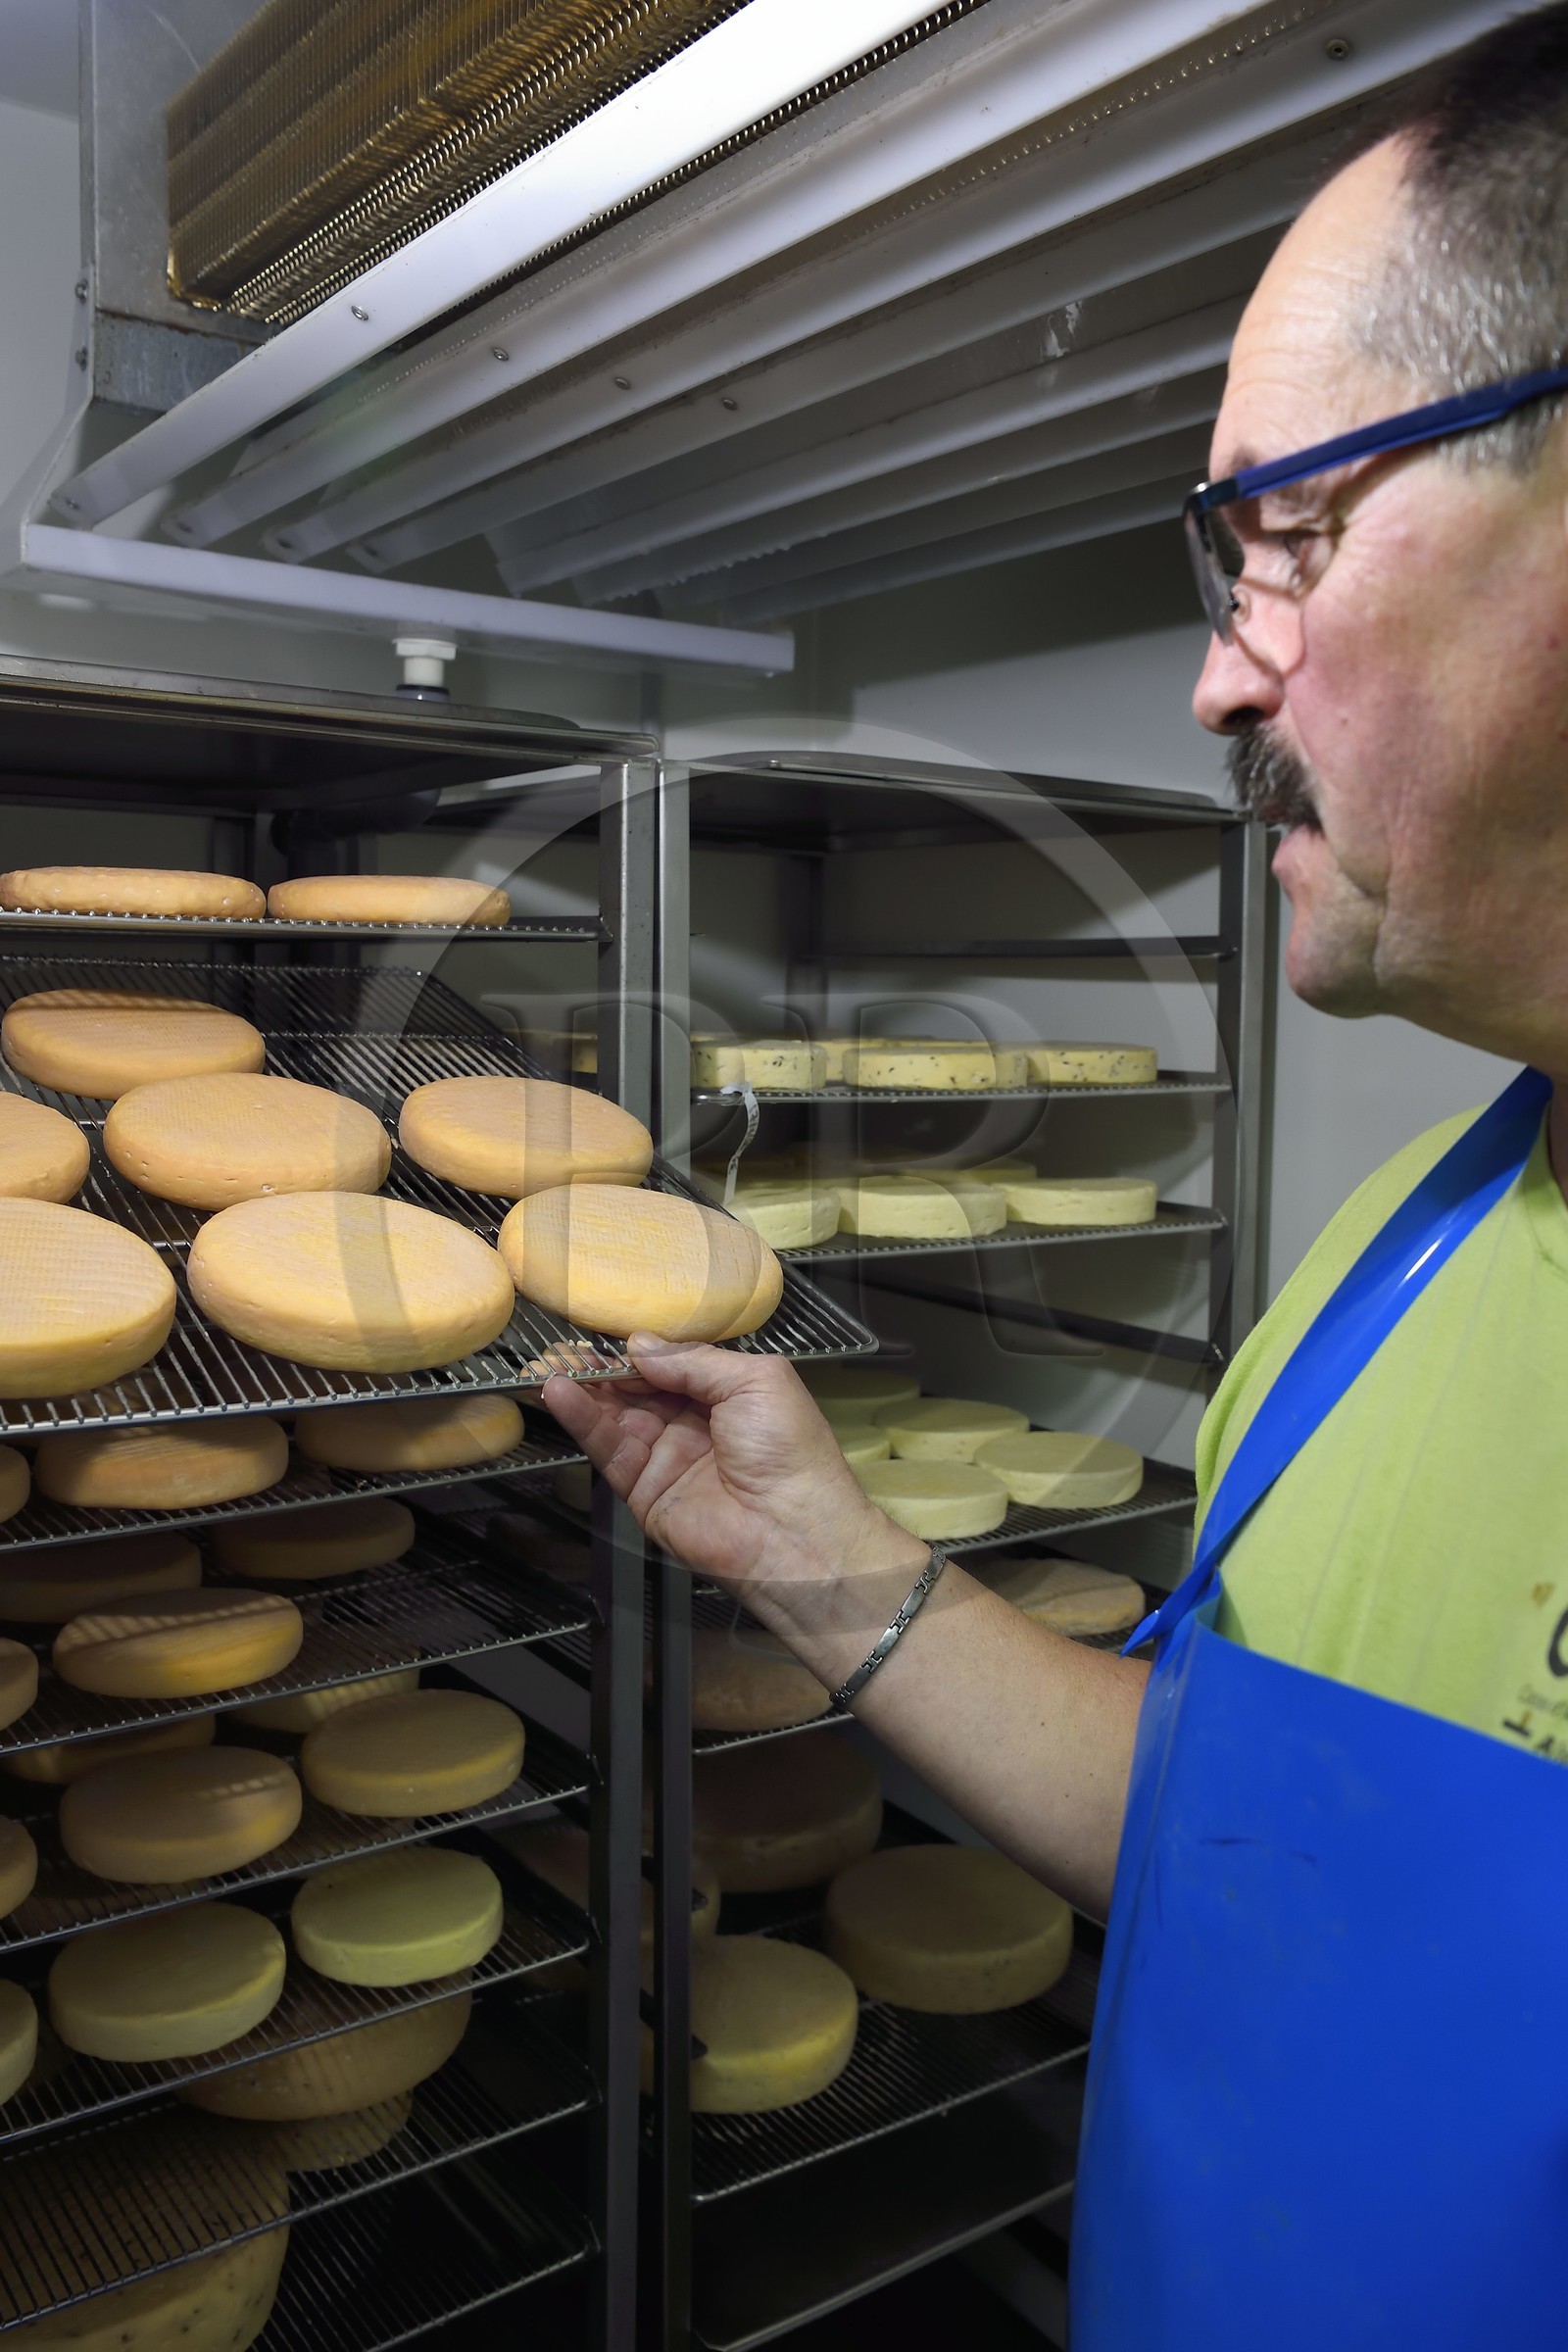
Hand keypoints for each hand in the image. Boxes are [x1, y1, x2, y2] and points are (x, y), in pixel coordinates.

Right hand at [540, 1338, 921, 1623]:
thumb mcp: (754, 1381)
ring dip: (582, 1389)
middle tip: (561, 1345)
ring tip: (548, 1364)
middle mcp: (693, 1423)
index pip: (671, 1364)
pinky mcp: (642, 1490)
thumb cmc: (788, 1450)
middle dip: (600, 1366)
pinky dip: (582, 1419)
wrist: (792, 1532)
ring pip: (615, 1415)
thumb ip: (694, 1360)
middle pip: (637, 1388)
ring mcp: (666, 1457)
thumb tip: (640, 1345)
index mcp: (727, 1393)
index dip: (639, 1349)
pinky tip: (560, 1393)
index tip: (603, 1329)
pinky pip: (607, 1448)